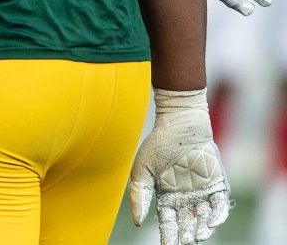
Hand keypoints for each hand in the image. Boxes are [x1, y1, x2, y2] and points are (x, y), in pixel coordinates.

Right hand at [129, 89, 230, 244]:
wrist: (179, 124)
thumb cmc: (158, 144)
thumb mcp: (142, 170)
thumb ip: (139, 195)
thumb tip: (138, 222)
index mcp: (167, 196)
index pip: (168, 222)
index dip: (168, 236)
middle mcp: (186, 197)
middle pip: (187, 224)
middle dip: (186, 236)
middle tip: (184, 244)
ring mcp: (203, 192)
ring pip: (204, 218)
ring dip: (201, 229)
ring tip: (197, 237)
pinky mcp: (217, 184)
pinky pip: (220, 204)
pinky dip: (217, 214)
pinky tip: (211, 223)